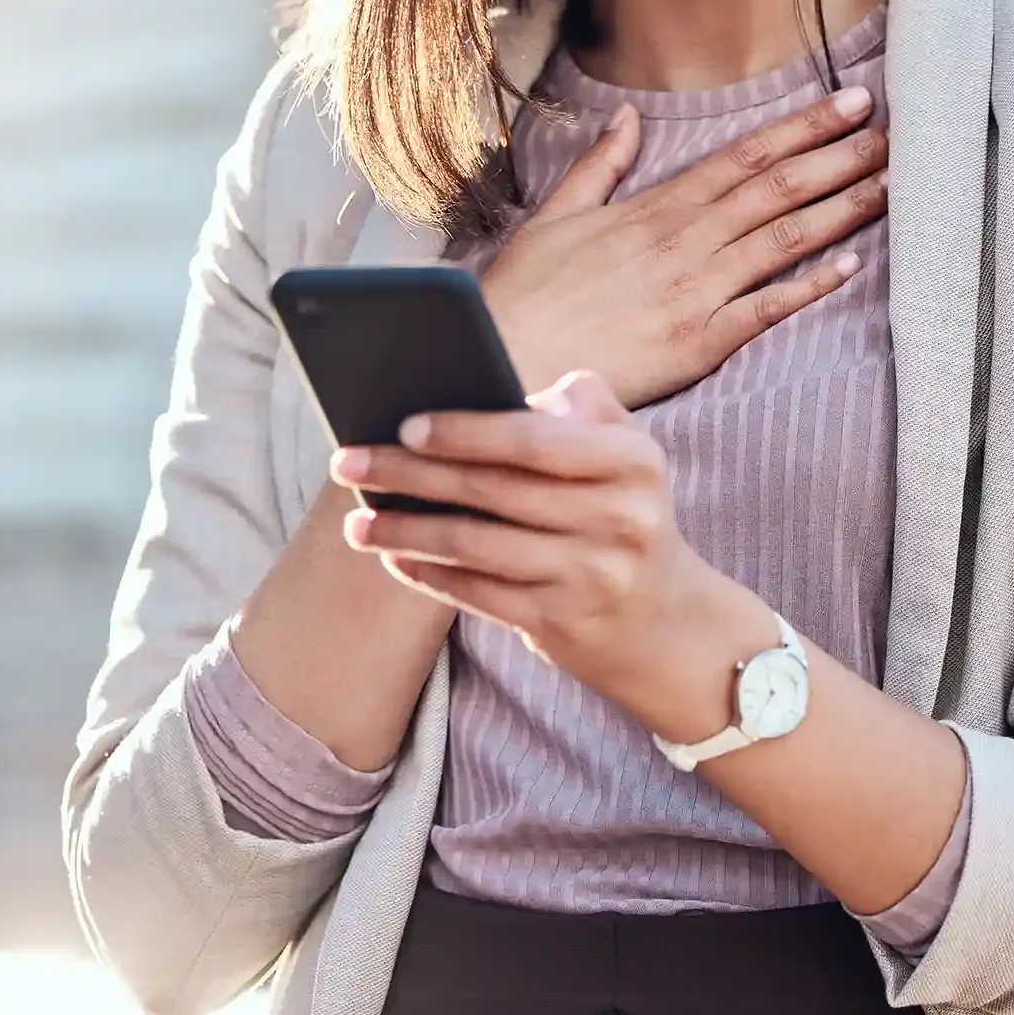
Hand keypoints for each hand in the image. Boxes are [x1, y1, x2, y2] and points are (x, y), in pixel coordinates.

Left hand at [330, 372, 775, 730]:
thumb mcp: (627, 450)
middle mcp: (618, 519)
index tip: (405, 424)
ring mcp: (591, 576)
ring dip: (404, 532)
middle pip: (491, 491)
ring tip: (356, 523)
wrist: (666, 622)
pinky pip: (478, 595)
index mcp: (632, 461)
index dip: (465, 431)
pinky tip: (394, 558)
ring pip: (475, 547)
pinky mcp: (562, 624)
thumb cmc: (622, 510)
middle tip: (347, 462)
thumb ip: (577, 405)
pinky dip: (429, 575)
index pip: (534, 439)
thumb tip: (494, 391)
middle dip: (408, 475)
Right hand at [481, 86, 884, 404]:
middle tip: (896, 131)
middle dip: (840, 156)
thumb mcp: (555, 216)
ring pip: (782, 239)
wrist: (500, 359)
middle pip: (776, 188)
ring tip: (892, 185)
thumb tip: (629, 118)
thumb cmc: (522, 293)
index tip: (850, 103)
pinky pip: (764, 309)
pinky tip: (851, 266)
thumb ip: (600, 165)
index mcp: (654, 208)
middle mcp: (683, 241)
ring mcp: (694, 290)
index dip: (803, 128)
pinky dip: (808, 286)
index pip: (743, 156)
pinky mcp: (696, 343)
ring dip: (841, 209)